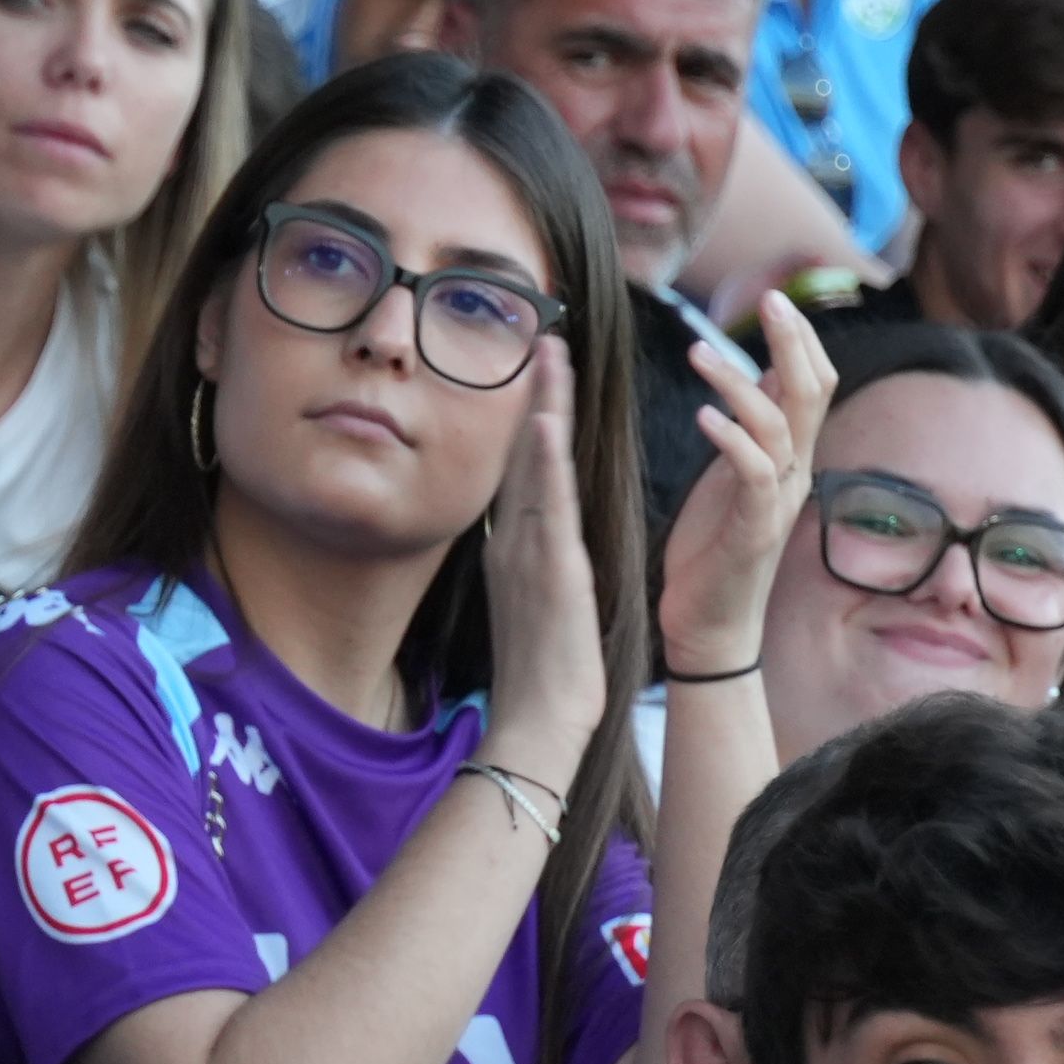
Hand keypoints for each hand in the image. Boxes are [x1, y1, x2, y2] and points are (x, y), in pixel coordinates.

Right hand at [476, 337, 609, 788]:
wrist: (540, 725)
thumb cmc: (545, 679)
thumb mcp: (537, 609)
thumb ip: (534, 569)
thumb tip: (535, 546)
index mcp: (513, 551)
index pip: (523, 470)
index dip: (530, 418)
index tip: (538, 372)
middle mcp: (513, 542)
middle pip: (522, 454)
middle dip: (532, 395)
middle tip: (540, 338)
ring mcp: (527, 553)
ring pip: (533, 466)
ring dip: (540, 408)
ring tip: (547, 353)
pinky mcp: (550, 571)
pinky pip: (546, 506)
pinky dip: (546, 461)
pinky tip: (548, 421)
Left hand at [657, 293, 833, 679]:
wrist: (707, 625)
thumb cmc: (713, 550)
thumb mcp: (731, 477)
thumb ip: (751, 431)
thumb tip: (762, 377)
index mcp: (789, 459)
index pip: (814, 386)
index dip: (802, 341)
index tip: (774, 299)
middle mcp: (794, 475)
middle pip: (811, 394)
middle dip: (793, 343)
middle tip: (768, 299)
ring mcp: (777, 503)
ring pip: (779, 426)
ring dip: (739, 383)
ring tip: (698, 352)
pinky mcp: (753, 531)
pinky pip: (755, 474)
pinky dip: (732, 440)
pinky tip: (703, 416)